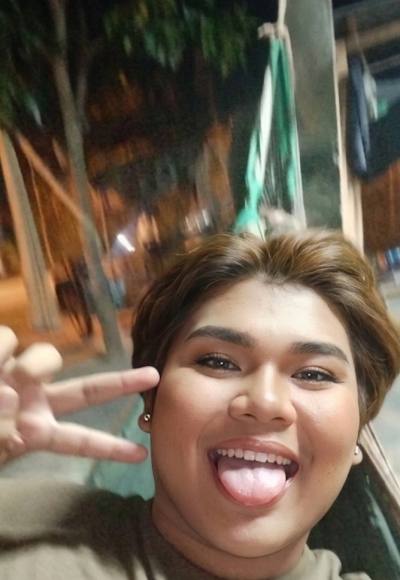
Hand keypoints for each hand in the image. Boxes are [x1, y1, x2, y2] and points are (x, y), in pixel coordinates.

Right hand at [0, 327, 158, 464]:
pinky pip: (10, 338)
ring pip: (47, 355)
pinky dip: (1, 351)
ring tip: (5, 386)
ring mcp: (19, 375)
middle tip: (155, 375)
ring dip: (31, 367)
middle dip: (122, 382)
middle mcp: (35, 399)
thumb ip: (5, 440)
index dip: (107, 447)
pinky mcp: (3, 350)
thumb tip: (17, 414)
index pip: (77, 441)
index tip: (141, 455)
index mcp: (35, 431)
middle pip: (87, 390)